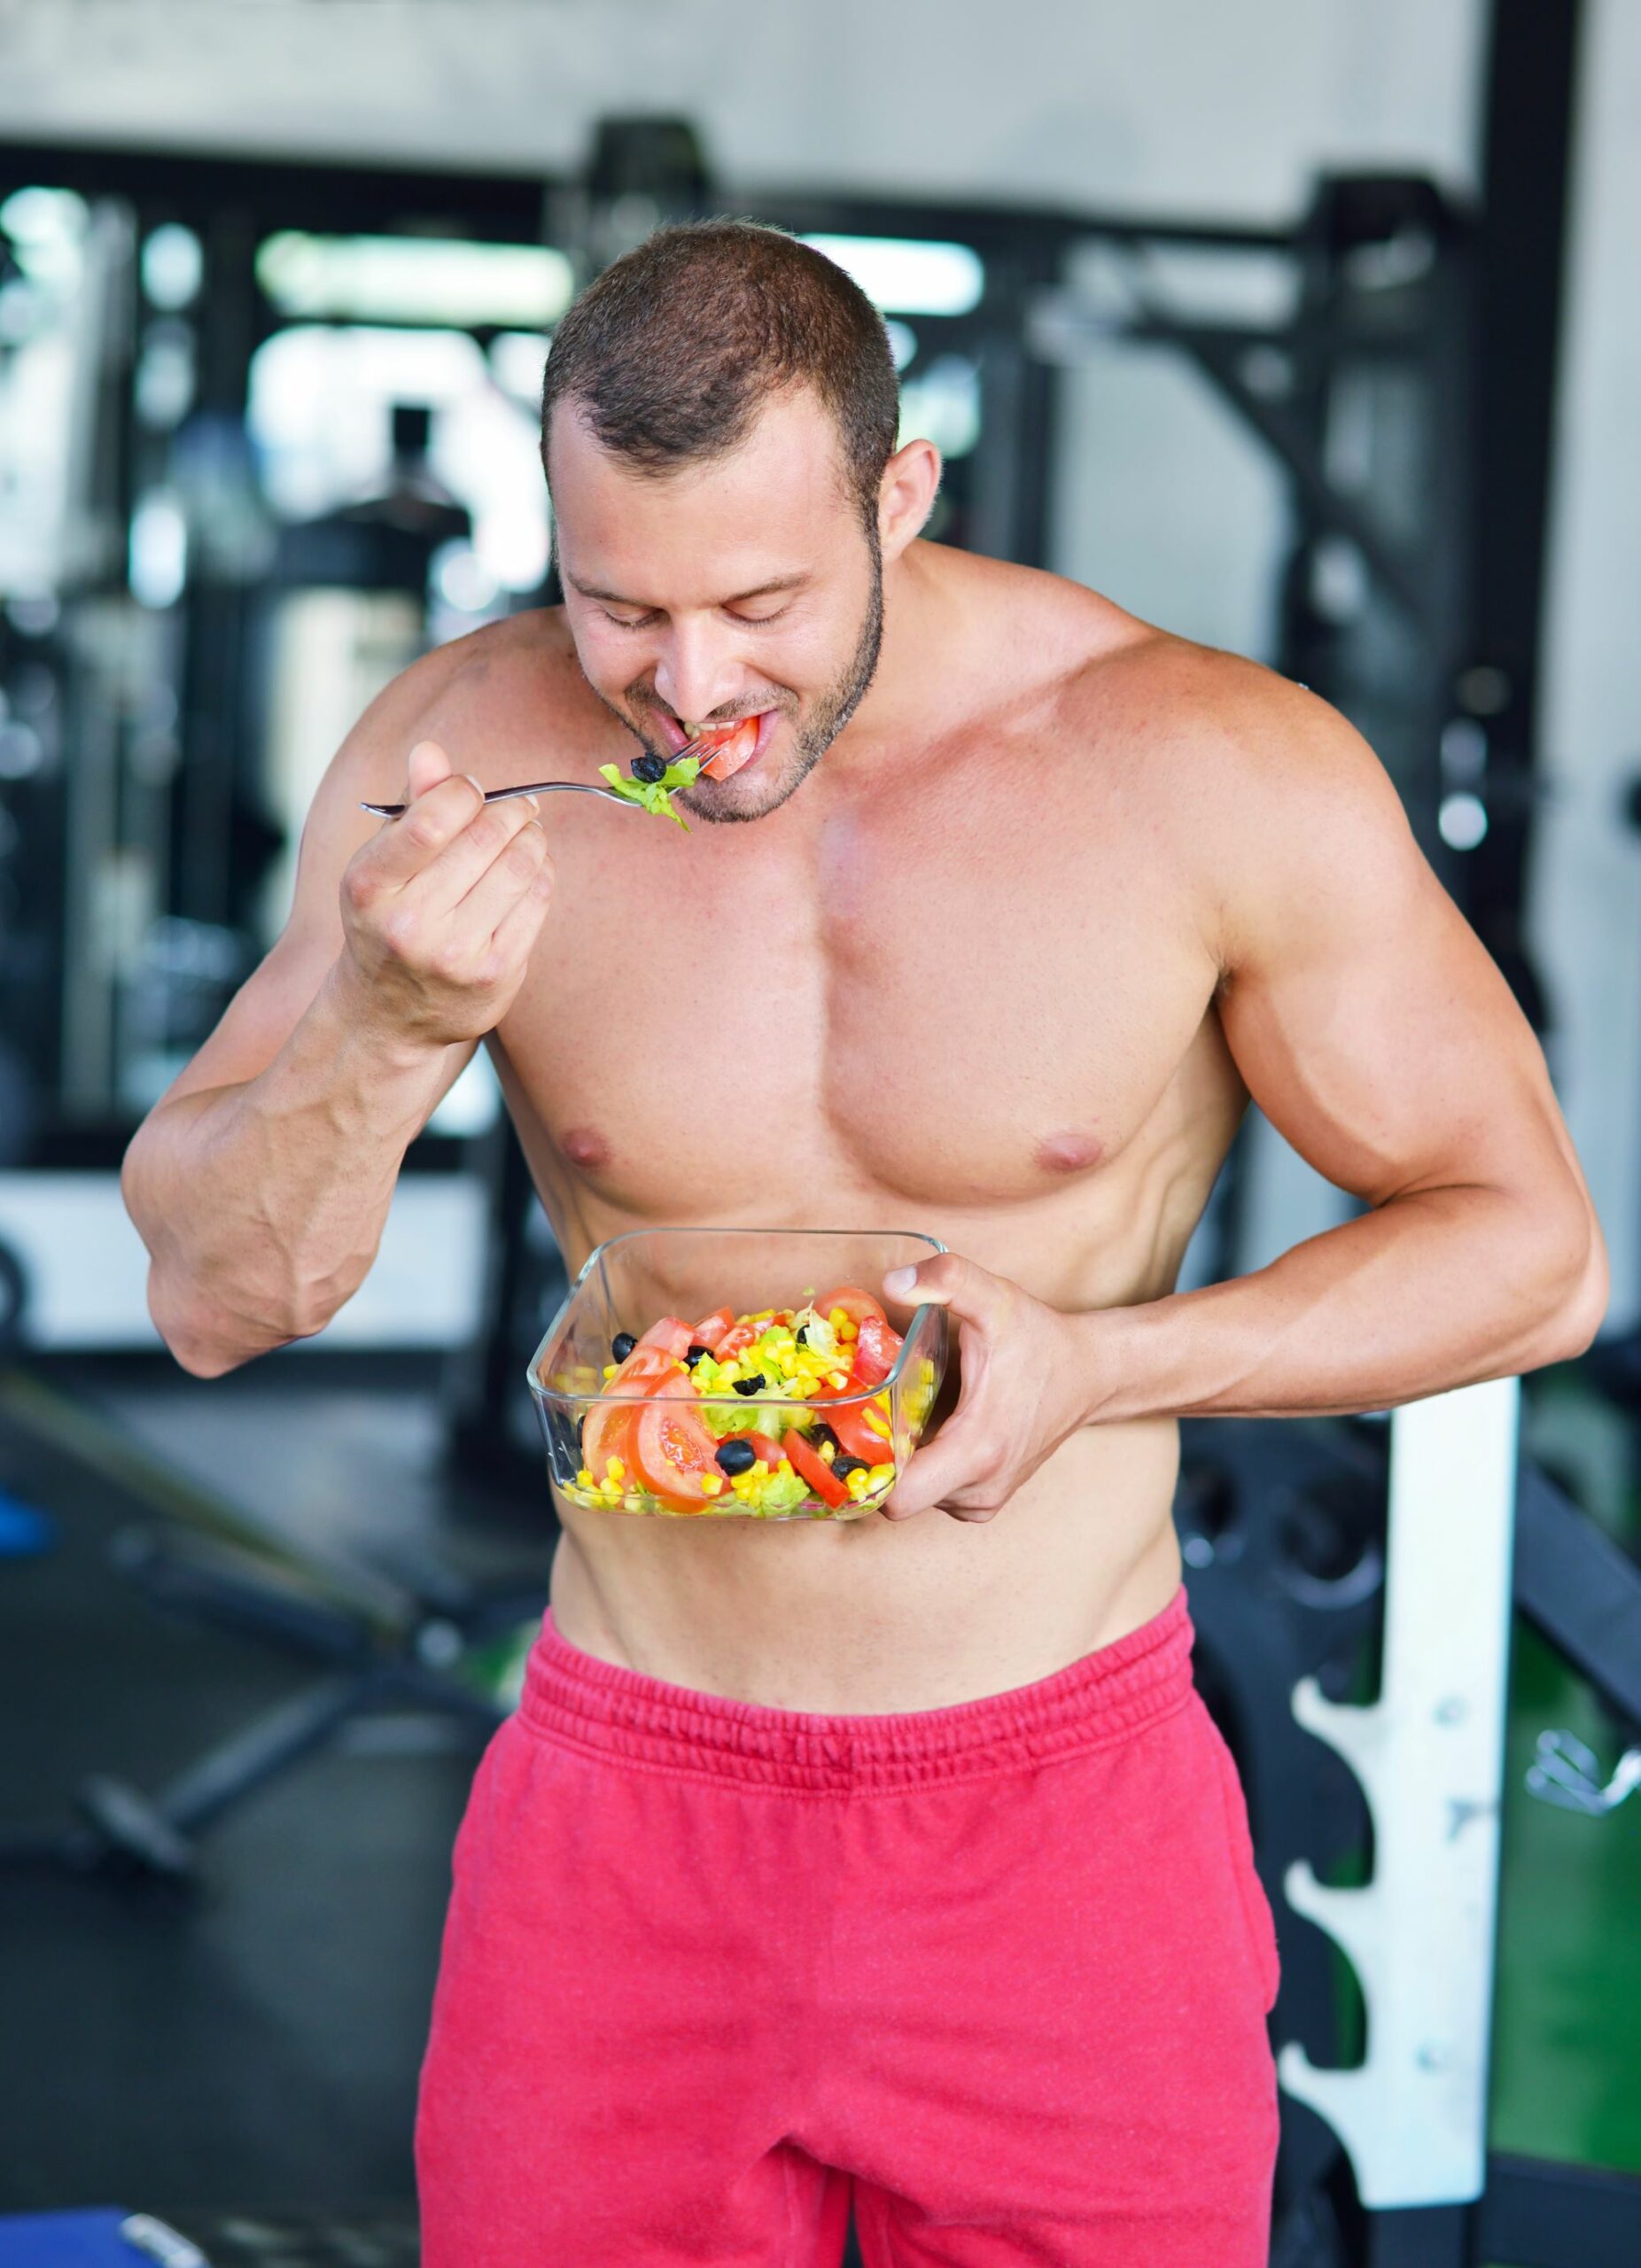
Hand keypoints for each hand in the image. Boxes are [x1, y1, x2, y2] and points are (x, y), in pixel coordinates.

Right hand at [338, 740, 555, 1048]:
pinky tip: (530, 871)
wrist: (389, 1016)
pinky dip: (542, 874)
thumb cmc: (386, 922)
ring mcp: (455, 954)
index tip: (473, 790)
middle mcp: (409, 924)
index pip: (432, 819)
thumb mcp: (380, 866)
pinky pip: (537, 902)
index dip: (464, 791)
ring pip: (519, 867)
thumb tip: (430, 751)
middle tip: (518, 806)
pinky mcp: (495, 975)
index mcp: (370, 886)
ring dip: (532, 839)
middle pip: (485, 838)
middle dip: (510, 811)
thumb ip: (409, 807)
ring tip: (527, 834)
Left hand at [877, 1253, 1104, 1520]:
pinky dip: (925, 1470)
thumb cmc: (1042, 1341)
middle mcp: (981, 1488)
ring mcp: (985, 1501)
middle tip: (871, 1412)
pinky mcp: (988, 1500)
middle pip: (897, 1499)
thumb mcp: (996, 1299)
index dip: (866, 1468)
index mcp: (977, 1450)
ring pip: (915, 1498)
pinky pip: (936, 1496)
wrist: (1092, 1374)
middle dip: (878, 1462)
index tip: (853, 1428)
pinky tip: (931, 1431)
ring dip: (903, 1464)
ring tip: (906, 1416)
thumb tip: (893, 1282)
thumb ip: (948, 1279)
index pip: (897, 1499)